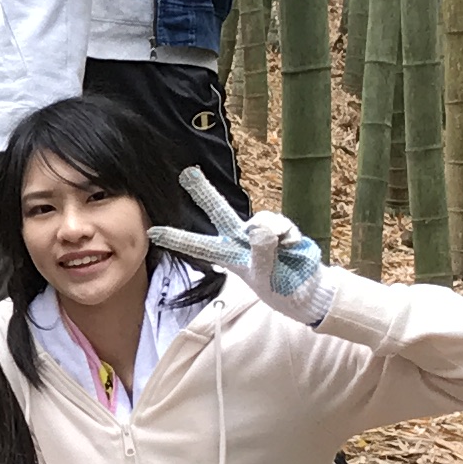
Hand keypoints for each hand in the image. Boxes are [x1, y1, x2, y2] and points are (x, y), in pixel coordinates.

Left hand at [148, 165, 333, 319]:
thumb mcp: (268, 278)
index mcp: (230, 255)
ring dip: (272, 232)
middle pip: (219, 211)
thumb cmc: (282, 289)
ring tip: (282, 251)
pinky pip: (281, 223)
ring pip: (260, 219)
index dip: (177, 238)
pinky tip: (292, 247)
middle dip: (203, 192)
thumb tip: (259, 228)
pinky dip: (288, 235)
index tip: (153, 232)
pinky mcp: (281, 227)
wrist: (309, 290)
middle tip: (186, 173)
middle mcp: (242, 239)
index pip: (199, 245)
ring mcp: (262, 232)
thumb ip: (262, 253)